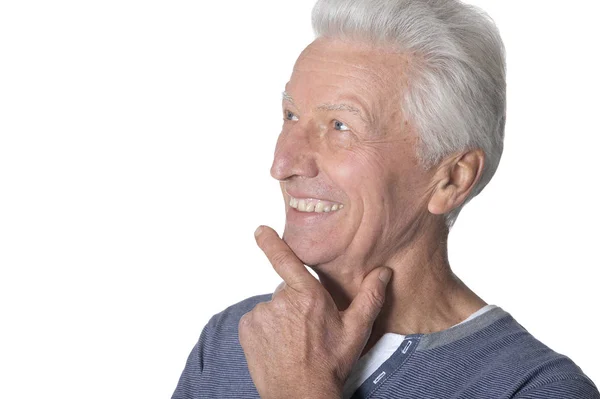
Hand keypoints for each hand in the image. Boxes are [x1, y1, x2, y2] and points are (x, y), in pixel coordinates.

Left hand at [238, 226, 392, 398]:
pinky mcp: (247, 329)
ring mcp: (261, 315)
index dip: (271, 243)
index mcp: (308, 295)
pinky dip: (265, 329)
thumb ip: (370, 297)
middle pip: (286, 290)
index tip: (260, 230)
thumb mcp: (356, 330)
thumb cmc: (331, 363)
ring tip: (294, 340)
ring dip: (281, 317)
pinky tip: (279, 345)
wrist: (301, 394)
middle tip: (308, 328)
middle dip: (296, 302)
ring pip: (272, 306)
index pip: (285, 260)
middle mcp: (281, 300)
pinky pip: (257, 320)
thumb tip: (383, 272)